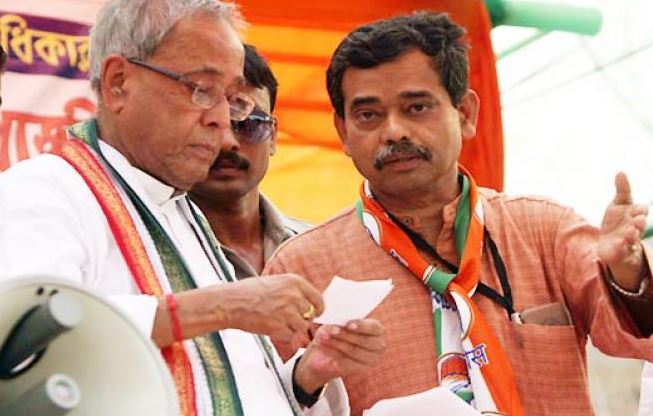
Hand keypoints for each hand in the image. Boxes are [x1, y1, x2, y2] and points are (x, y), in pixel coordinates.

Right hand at [215, 274, 323, 343]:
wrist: (230, 302)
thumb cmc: (249, 292)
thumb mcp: (276, 282)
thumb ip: (294, 292)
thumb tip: (309, 305)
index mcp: (295, 282)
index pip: (319, 300)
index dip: (317, 309)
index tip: (313, 314)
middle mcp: (294, 295)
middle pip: (311, 315)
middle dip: (303, 320)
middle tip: (289, 320)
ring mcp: (287, 310)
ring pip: (302, 327)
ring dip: (293, 329)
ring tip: (278, 323)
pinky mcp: (279, 325)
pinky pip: (291, 335)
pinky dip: (284, 335)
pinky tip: (272, 328)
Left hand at [293, 319, 384, 393]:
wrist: (328, 351)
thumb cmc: (337, 329)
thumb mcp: (336, 320)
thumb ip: (336, 317)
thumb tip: (328, 315)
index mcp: (377, 329)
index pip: (374, 327)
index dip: (361, 326)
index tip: (348, 325)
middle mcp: (378, 345)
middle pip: (363, 340)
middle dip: (345, 334)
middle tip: (330, 330)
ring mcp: (370, 359)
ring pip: (353, 350)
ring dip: (336, 342)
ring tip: (321, 336)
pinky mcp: (359, 369)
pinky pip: (346, 361)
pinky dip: (332, 351)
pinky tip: (322, 345)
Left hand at [598, 172, 648, 289]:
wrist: (612, 243)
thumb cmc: (618, 220)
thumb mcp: (619, 203)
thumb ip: (622, 189)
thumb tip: (621, 171)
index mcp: (635, 215)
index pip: (641, 210)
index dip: (640, 210)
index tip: (638, 209)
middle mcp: (634, 228)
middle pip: (639, 225)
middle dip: (639, 222)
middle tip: (637, 219)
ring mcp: (628, 240)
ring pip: (633, 238)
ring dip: (632, 235)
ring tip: (629, 232)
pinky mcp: (619, 251)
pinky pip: (621, 250)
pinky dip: (621, 247)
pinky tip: (618, 243)